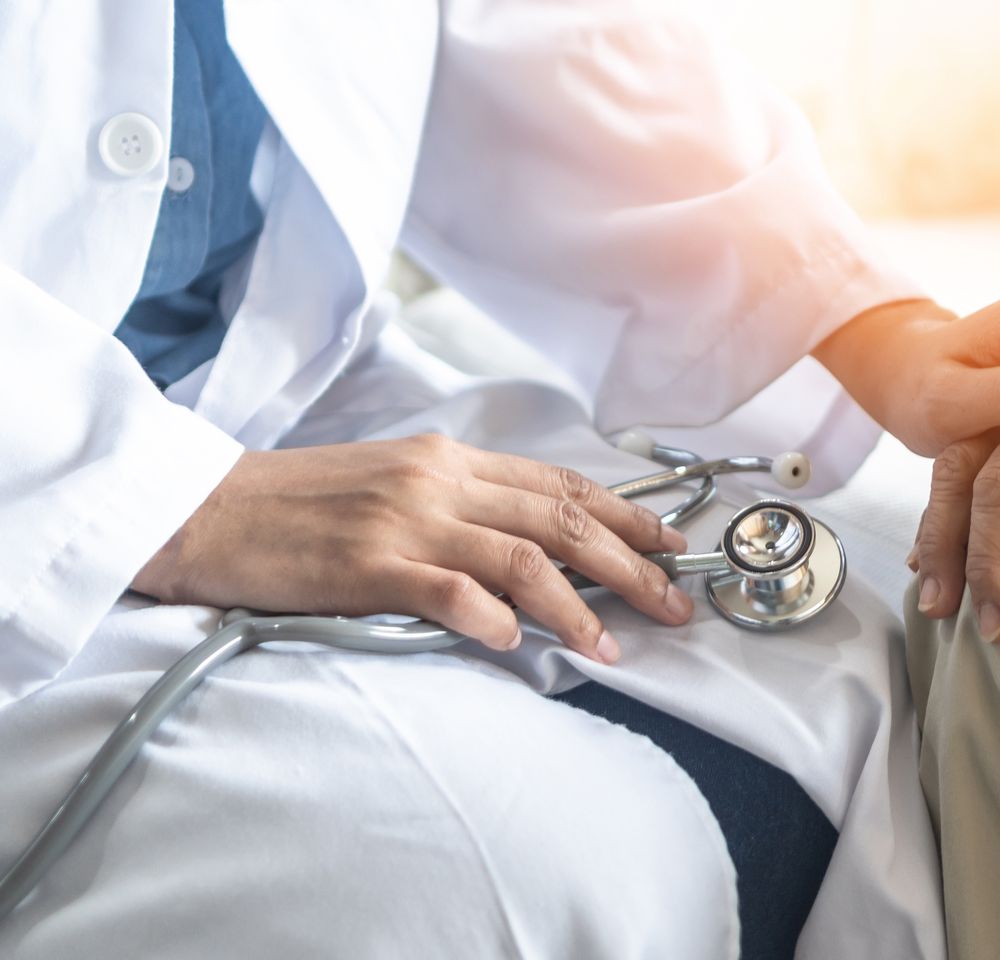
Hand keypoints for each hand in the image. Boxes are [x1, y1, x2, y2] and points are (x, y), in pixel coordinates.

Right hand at [132, 434, 693, 664]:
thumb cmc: (295, 505)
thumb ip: (461, 506)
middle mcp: (438, 483)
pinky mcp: (366, 566)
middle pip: (561, 521)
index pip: (561, 485)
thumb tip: (533, 545)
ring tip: (612, 645)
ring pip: (521, 558)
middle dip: (632, 565)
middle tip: (676, 604)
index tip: (672, 547)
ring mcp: (404, 522)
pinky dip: (491, 616)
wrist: (200, 510)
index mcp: (448, 460)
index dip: (628, 516)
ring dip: (579, 605)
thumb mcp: (391, 484)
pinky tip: (517, 642)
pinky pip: (448, 590)